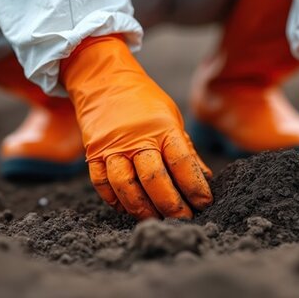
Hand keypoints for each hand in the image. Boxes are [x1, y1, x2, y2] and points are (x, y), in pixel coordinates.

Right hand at [60, 35, 212, 219]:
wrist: (104, 80)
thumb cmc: (144, 102)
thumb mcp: (171, 118)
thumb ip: (185, 150)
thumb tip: (205, 179)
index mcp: (162, 127)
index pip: (181, 162)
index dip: (194, 186)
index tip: (204, 202)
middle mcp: (136, 138)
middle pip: (153, 178)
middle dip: (171, 205)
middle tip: (183, 218)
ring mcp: (112, 146)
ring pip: (126, 185)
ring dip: (142, 208)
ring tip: (156, 219)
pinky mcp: (93, 153)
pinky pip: (102, 183)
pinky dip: (115, 200)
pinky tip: (128, 209)